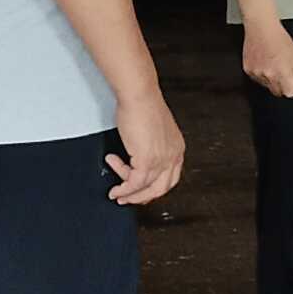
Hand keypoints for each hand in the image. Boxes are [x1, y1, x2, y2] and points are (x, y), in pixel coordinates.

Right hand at [106, 90, 183, 205]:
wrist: (139, 94)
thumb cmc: (143, 104)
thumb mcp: (151, 130)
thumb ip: (148, 146)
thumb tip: (135, 158)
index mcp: (176, 148)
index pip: (170, 178)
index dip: (155, 187)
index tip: (142, 191)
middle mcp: (173, 155)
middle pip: (161, 188)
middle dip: (142, 197)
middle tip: (129, 199)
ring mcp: (162, 159)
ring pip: (146, 188)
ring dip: (129, 193)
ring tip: (116, 192)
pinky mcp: (147, 160)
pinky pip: (134, 183)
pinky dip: (123, 189)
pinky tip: (116, 189)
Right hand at [238, 17, 292, 99]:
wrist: (261, 27)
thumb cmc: (279, 38)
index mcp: (283, 72)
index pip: (289, 93)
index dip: (292, 87)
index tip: (291, 81)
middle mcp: (269, 75)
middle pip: (278, 92)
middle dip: (282, 84)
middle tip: (282, 69)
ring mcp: (257, 73)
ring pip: (267, 86)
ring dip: (271, 79)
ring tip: (272, 62)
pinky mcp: (248, 70)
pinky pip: (257, 79)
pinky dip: (261, 73)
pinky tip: (264, 61)